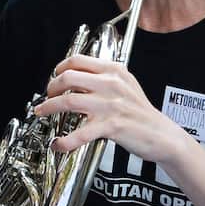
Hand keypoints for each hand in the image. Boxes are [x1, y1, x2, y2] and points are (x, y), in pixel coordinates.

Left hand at [33, 53, 184, 167]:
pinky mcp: (112, 126)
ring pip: (69, 101)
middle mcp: (111, 84)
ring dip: (49, 107)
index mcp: (114, 70)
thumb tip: (75, 75)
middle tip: (47, 96)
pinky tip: (58, 144)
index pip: (77, 61)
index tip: (54, 78)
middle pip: (68, 77)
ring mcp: (111, 105)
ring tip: (42, 112)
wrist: (162, 134)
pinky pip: (80, 133)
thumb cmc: (141, 112)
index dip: (59, 69)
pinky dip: (65, 140)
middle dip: (51, 87)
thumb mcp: (126, 84)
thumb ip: (103, 76)